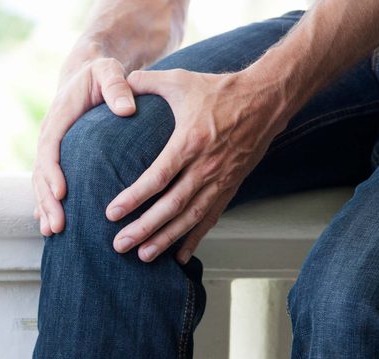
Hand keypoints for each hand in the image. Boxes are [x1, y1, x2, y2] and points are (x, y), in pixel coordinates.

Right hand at [32, 56, 137, 235]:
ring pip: (42, 183)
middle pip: (42, 173)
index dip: (53, 172)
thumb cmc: (102, 74)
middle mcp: (49, 136)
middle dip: (47, 201)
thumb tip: (127, 109)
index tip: (63, 193)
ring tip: (52, 233)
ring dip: (45, 208)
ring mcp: (52, 149)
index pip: (50, 148)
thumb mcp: (109, 71)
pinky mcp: (59, 159)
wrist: (88, 74)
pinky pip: (49, 184)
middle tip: (57, 226)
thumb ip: (116, 86)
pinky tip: (52, 227)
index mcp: (59, 118)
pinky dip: (49, 204)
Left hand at [106, 68, 290, 263]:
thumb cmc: (220, 89)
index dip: (134, 198)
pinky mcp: (230, 188)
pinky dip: (195, 239)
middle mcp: (206, 167)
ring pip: (190, 218)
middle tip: (120, 245)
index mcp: (190, 141)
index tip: (111, 213)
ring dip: (166, 239)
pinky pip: (210, 219)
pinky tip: (179, 257)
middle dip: (144, 228)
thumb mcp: (181, 80)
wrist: (267, 99)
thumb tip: (118, 82)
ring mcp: (220, 180)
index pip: (158, 177)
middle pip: (171, 206)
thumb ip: (146, 82)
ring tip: (143, 256)